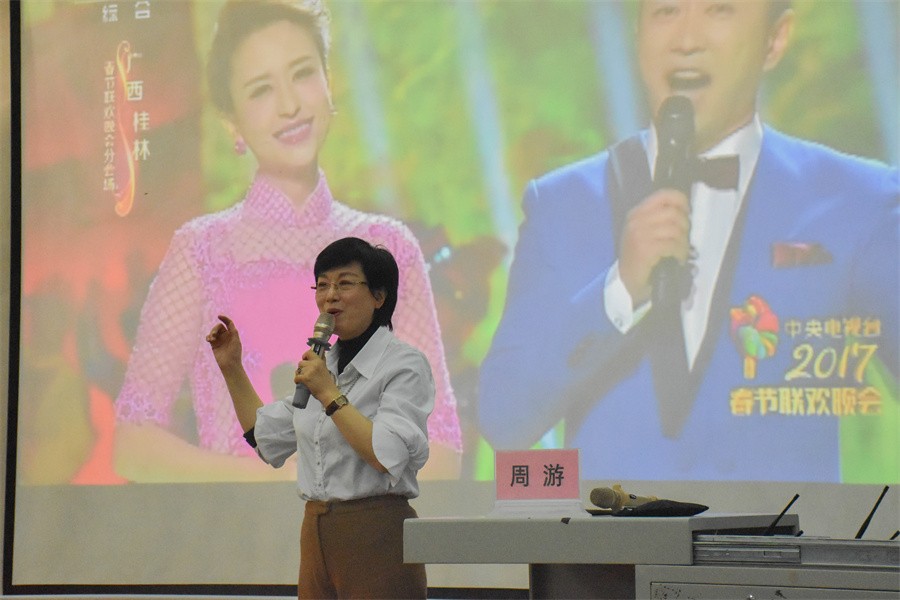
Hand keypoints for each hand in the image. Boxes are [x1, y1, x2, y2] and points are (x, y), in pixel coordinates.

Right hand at [206, 315, 242, 372]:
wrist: (229, 364)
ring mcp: (220, 340)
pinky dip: (208, 337)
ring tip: (211, 339)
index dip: (224, 318)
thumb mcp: (236, 341)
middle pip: (219, 327)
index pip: (228, 323)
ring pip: (213, 331)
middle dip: (215, 329)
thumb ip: (233, 331)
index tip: (219, 316)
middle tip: (214, 335)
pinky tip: (208, 340)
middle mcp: (226, 336)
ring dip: (211, 333)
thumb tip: (230, 322)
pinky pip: (209, 337)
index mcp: (232, 334)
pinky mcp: (214, 345)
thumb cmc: (234, 353)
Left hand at [294, 349, 339, 406]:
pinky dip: (297, 380)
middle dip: (302, 368)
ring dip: (299, 374)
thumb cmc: (327, 382)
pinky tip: (300, 383)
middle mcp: (314, 364)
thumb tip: (321, 353)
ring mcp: (309, 371)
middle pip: (301, 362)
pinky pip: (296, 377)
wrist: (328, 393)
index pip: (309, 352)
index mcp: (319, 361)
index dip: (305, 356)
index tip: (305, 360)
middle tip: (306, 374)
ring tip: (304, 379)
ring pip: (298, 370)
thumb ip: (321, 361)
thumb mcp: (325, 368)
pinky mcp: (305, 378)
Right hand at [618, 189, 690, 305]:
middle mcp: (636, 220)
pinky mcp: (646, 249)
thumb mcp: (645, 232)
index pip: (664, 195)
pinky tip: (677, 259)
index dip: (681, 201)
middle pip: (674, 213)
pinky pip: (673, 245)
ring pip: (676, 230)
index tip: (686, 213)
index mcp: (636, 213)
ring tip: (680, 251)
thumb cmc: (639, 257)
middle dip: (684, 227)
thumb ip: (660, 218)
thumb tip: (684, 211)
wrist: (626, 282)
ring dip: (683, 243)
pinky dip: (680, 253)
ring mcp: (640, 234)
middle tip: (682, 239)